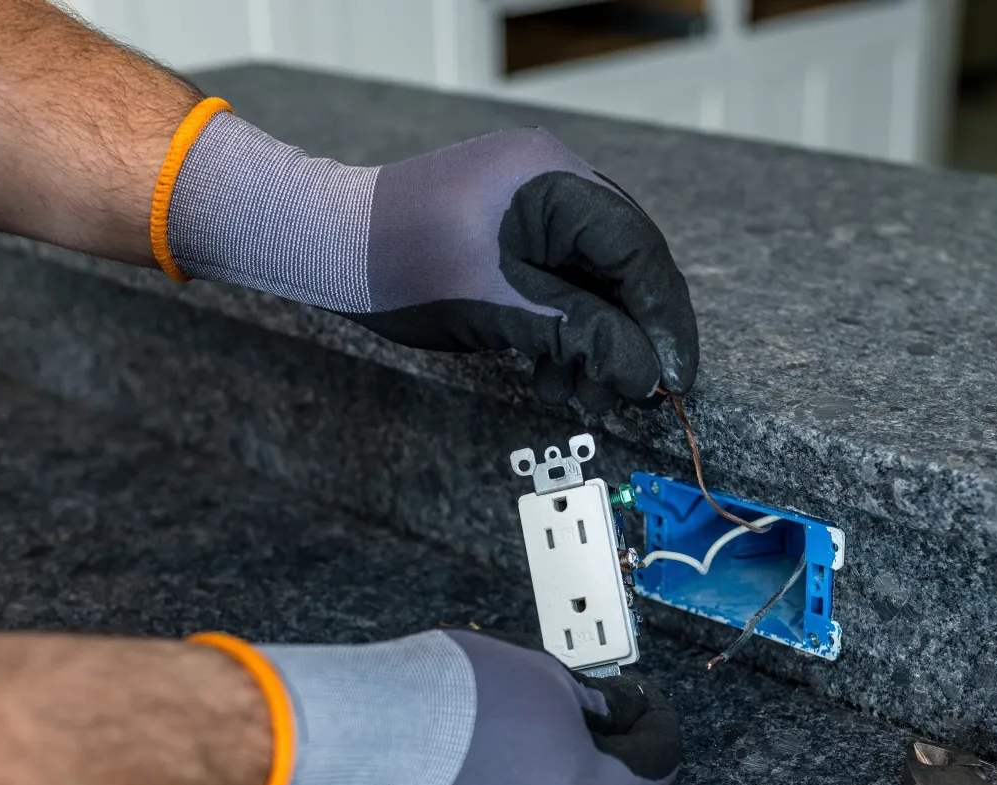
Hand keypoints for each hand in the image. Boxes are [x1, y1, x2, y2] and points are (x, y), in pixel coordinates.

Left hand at [165, 114, 698, 411]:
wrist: (323, 244)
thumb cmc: (397, 262)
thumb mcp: (497, 306)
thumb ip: (578, 335)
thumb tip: (645, 374)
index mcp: (553, 179)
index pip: (637, 250)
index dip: (662, 319)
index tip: (673, 378)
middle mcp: (552, 182)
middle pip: (624, 266)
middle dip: (631, 335)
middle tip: (638, 394)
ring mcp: (532, 206)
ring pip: (595, 280)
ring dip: (596, 341)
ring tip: (581, 392)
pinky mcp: (513, 234)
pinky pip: (563, 282)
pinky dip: (566, 330)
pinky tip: (554, 372)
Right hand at [243, 629, 680, 784]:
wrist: (361, 738)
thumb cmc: (450, 704)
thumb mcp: (545, 676)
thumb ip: (589, 702)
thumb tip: (603, 712)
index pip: (657, 767)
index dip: (654, 723)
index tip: (642, 702)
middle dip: (603, 749)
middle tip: (588, 706)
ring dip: (555, 770)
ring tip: (523, 721)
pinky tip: (486, 752)